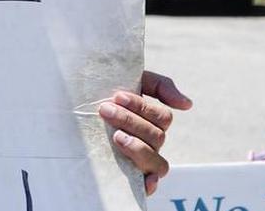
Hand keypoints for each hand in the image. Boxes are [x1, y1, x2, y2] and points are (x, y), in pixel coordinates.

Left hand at [99, 70, 191, 195]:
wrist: (77, 103)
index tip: (117, 96)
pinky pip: (148, 183)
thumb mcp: (132, 82)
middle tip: (105, 110)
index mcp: (153, 121)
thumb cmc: (106, 92)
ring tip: (116, 136)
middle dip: (130, 121)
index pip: (162, 117)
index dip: (142, 107)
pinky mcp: (130, 173)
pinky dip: (149, 183)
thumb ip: (160, 86)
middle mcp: (151, 142)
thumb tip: (187, 105)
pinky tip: (144, 183)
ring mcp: (142, 159)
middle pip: (156, 137)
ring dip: (137, 147)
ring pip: (156, 160)